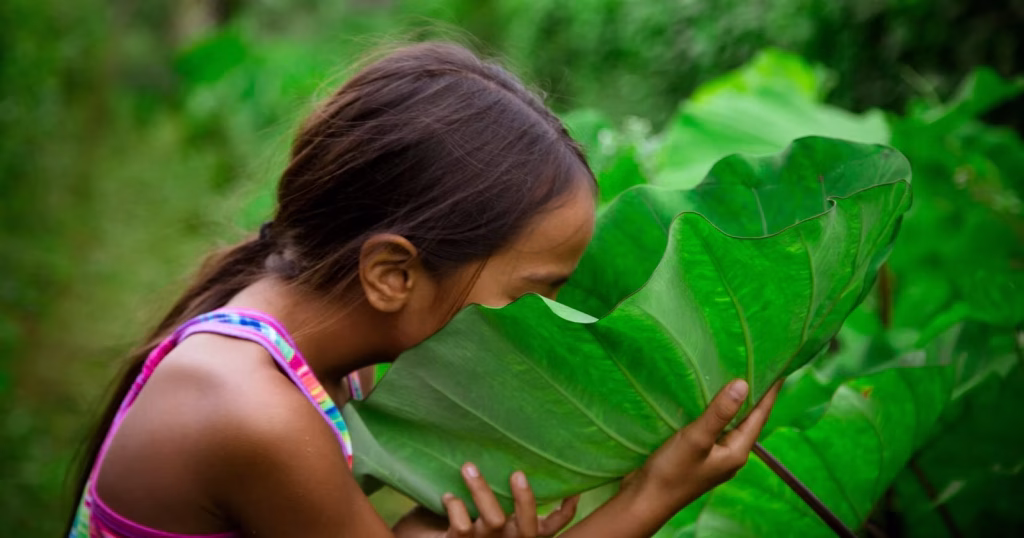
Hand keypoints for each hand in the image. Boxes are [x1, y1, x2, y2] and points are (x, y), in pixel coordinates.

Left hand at [392, 463, 579, 537]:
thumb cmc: (449, 513)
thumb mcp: (478, 498)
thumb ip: (496, 485)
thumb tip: (509, 438)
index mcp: (514, 532)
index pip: (550, 529)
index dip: (566, 513)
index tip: (575, 489)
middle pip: (528, 530)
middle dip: (526, 501)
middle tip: (518, 473)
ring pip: (492, 522)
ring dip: (481, 491)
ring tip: (468, 466)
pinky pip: (461, 527)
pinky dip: (455, 507)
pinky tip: (447, 496)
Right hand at [625, 379, 781, 516]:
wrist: (645, 500)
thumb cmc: (672, 472)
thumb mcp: (697, 438)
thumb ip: (719, 412)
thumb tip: (743, 384)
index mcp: (736, 452)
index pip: (759, 416)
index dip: (769, 392)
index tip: (779, 369)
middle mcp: (730, 455)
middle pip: (748, 420)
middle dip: (754, 396)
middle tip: (757, 367)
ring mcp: (714, 457)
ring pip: (731, 424)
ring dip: (735, 404)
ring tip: (736, 378)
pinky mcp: (699, 457)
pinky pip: (715, 429)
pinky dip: (717, 413)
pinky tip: (707, 403)